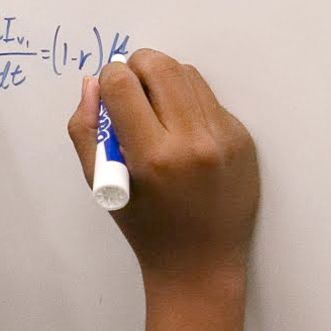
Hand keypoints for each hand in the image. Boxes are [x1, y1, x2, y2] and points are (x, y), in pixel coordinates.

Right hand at [68, 49, 258, 286]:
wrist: (202, 265)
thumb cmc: (144, 228)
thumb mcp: (101, 183)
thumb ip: (86, 130)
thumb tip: (93, 83)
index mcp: (152, 156)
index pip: (122, 84)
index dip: (108, 77)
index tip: (108, 92)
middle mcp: (194, 141)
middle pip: (160, 65)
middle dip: (136, 67)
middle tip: (129, 89)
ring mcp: (226, 138)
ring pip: (188, 74)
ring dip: (164, 80)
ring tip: (155, 109)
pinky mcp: (244, 139)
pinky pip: (209, 98)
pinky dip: (188, 102)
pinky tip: (181, 130)